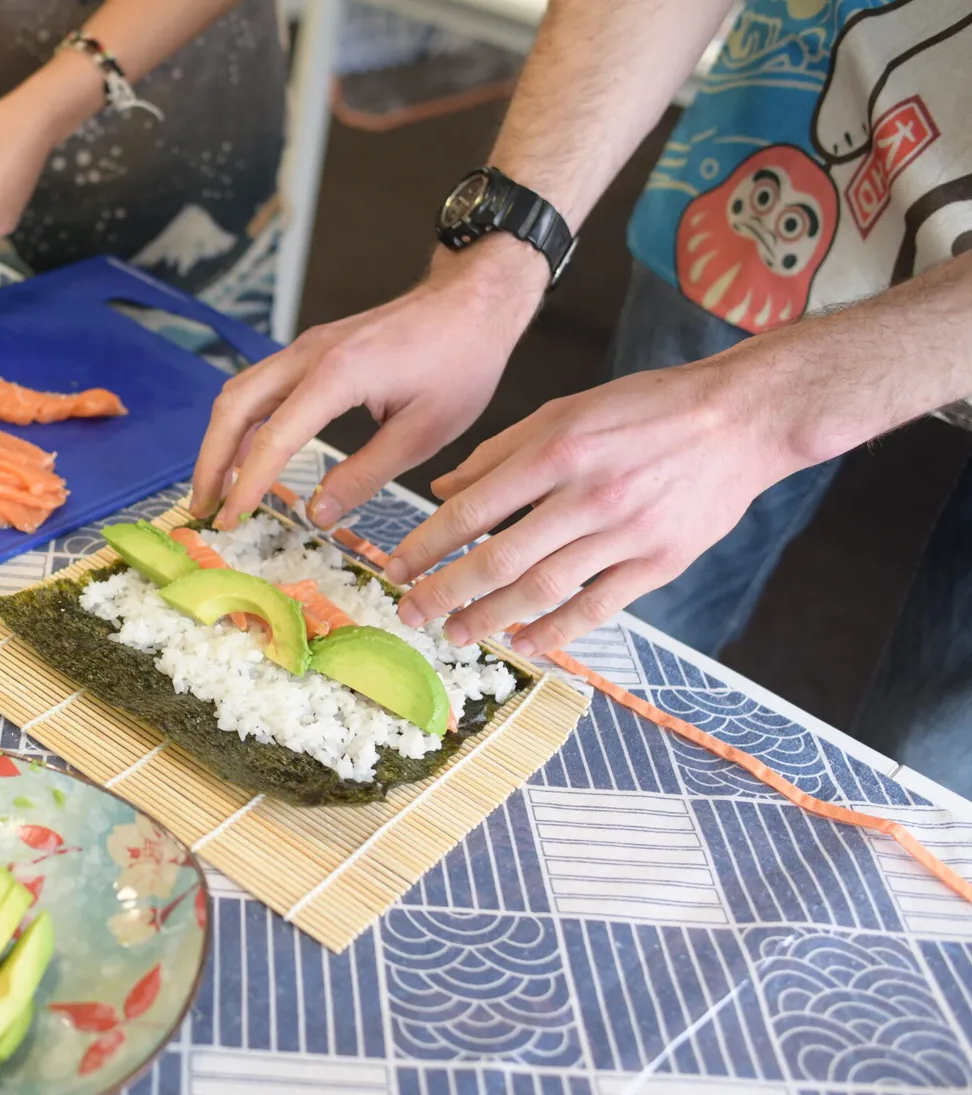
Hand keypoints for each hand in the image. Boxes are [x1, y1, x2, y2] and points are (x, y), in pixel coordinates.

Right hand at [191, 238, 547, 530]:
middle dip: (210, 462)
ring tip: (217, 489)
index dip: (247, 485)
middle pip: (233, 407)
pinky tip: (247, 455)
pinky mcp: (312, 349)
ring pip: (238, 393)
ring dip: (220, 442)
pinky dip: (242, 423)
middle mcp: (308, 355)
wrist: (472, 301)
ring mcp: (306, 347)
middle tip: (203, 509)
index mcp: (337, 376)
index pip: (273, 438)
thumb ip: (365, 475)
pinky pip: (259, 386)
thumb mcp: (422, 433)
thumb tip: (318, 513)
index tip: (230, 522)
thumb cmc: (460, 362)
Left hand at [387, 358, 802, 655]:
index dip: (426, 545)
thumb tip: (440, 489)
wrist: (742, 417)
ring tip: (455, 634)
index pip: (472, 509)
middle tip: (409, 614)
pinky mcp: (662, 561)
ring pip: (543, 589)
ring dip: (491, 618)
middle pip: (499, 558)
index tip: (395, 568)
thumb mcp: (565, 410)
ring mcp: (627, 532)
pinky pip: (599, 606)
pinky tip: (525, 644)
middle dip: (445, 592)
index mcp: (557, 450)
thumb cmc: (645, 408)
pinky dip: (558, 631)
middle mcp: (588, 494)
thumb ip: (499, 452)